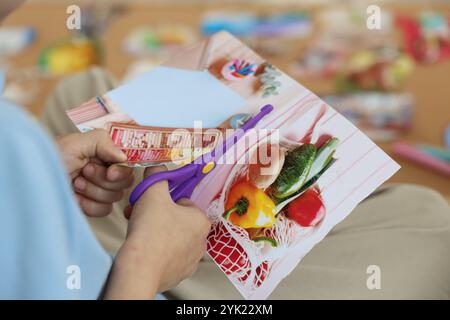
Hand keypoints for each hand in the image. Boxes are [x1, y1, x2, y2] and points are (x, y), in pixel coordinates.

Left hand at [56, 129, 133, 216]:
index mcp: (104, 153)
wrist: (33, 181)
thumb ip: (104, 143)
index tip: (110, 172)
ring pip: (115, 197)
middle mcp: (105, 170)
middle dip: (103, 179)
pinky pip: (104, 210)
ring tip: (75, 183)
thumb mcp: (76, 143)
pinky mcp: (93, 206)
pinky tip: (75, 197)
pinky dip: (89, 205)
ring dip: (93, 191)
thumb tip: (124, 157)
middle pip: (125, 182)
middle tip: (83, 172)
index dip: (122, 170)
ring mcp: (99, 189)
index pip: (128, 164)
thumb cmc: (51, 157)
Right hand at [104, 166, 210, 298]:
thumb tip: (158, 166)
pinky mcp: (179, 273)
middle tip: (140, 214)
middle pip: (176, 220)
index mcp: (201, 220)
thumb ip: (157, 175)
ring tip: (139, 230)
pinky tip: (143, 248)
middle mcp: (201, 241)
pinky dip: (156, 250)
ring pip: (171, 238)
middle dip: (157, 215)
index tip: (150, 202)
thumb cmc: (150, 231)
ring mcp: (191, 259)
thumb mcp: (153, 192)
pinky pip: (167, 255)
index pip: (182, 201)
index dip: (162, 199)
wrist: (140, 269)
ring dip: (155, 231)